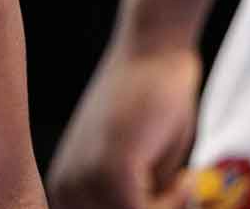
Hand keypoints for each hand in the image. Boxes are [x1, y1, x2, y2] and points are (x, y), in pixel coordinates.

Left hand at [48, 43, 202, 208]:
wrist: (154, 55)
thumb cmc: (152, 110)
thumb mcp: (140, 175)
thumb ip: (135, 205)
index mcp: (66, 191)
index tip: (173, 194)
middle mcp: (65, 188)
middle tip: (181, 191)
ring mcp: (83, 180)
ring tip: (181, 181)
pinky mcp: (109, 168)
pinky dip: (173, 203)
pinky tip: (183, 175)